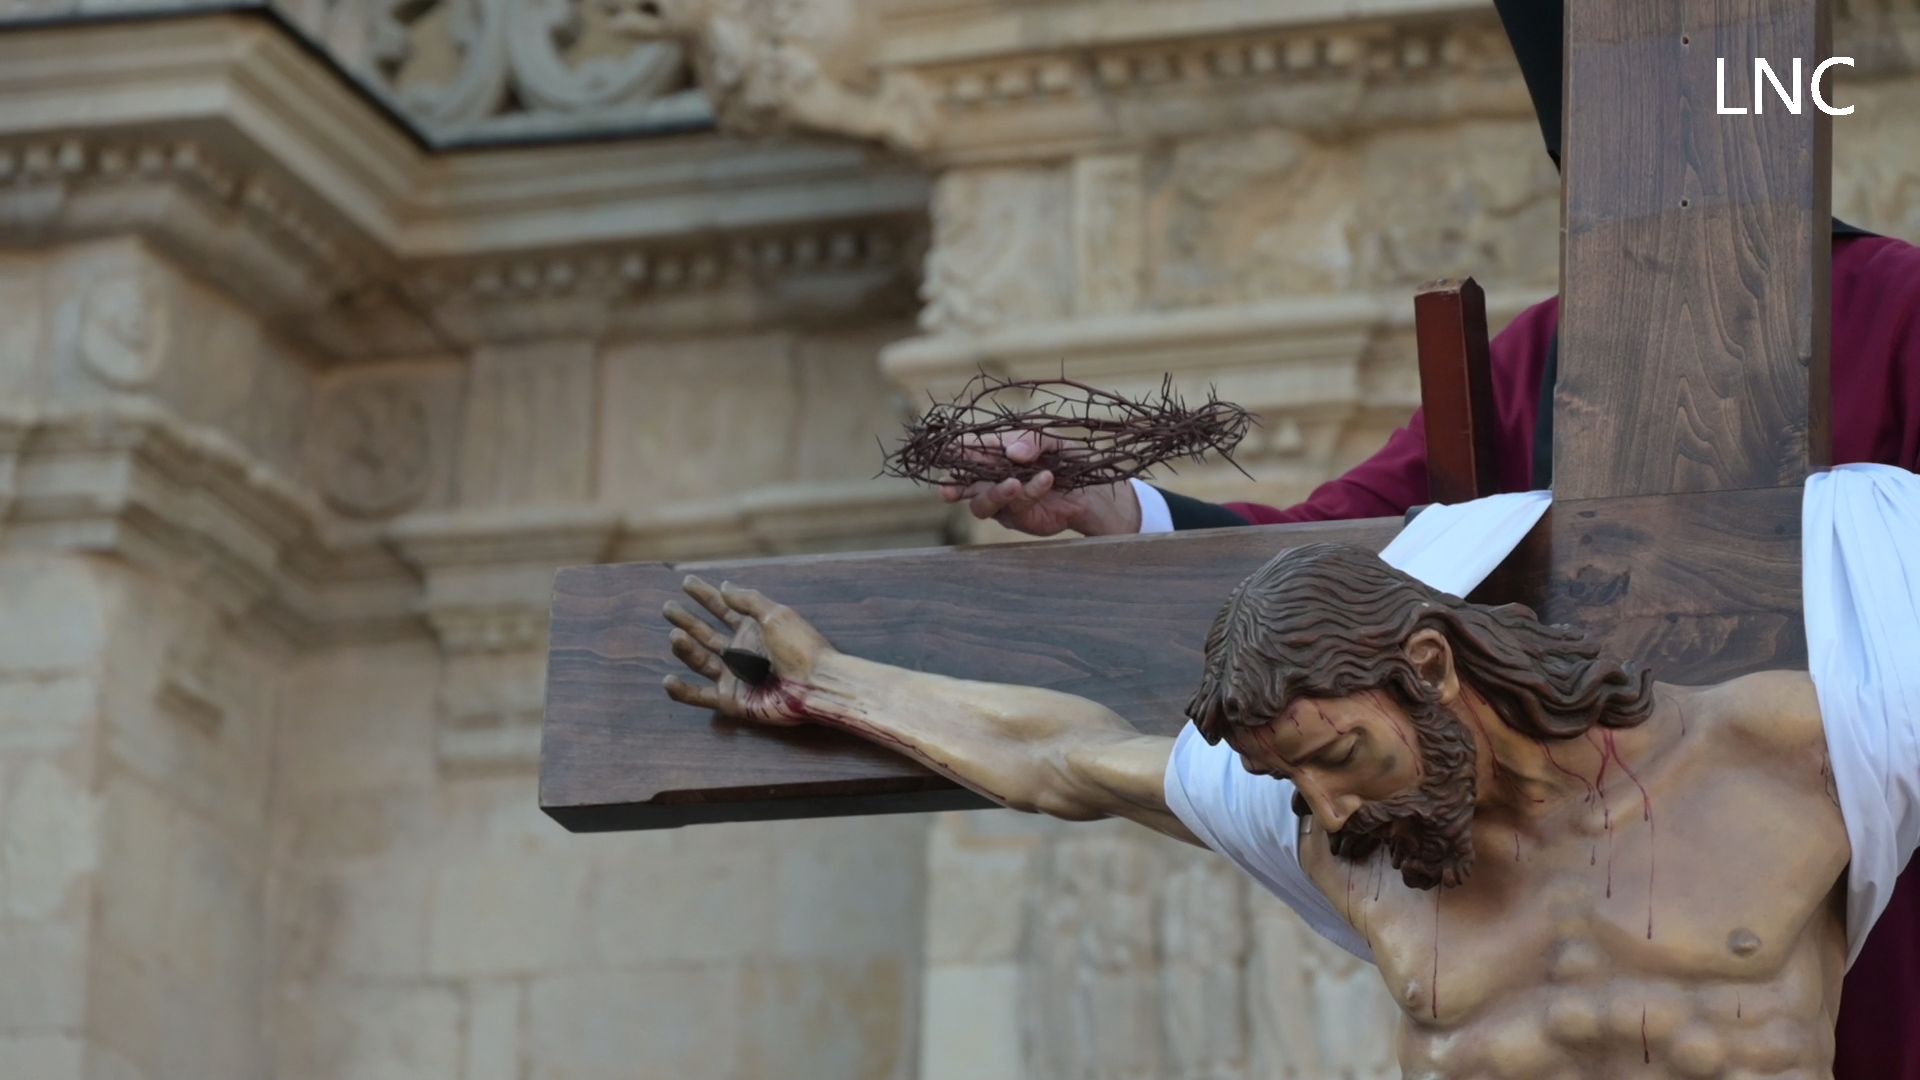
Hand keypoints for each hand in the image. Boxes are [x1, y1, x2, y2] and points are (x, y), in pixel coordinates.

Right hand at [662, 576, 835, 725]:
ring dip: (685, 649)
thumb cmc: (802, 647)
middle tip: (667, 608)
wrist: (815, 684)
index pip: (723, 609)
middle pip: (706, 633)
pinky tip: (668, 680)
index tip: (686, 582)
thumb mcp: (776, 615)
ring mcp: (734, 676)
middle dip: (687, 621)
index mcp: (753, 630)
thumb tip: (724, 586)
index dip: (705, 595)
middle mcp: (741, 652)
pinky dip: (683, 691)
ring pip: (700, 660)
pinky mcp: (731, 700)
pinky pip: (700, 696)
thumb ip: (748, 601)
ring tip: (675, 636)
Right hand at [938, 431, 1141, 536]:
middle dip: (955, 485)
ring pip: (981, 504)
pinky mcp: (1019, 519)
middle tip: (950, 487)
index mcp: (993, 455)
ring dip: (994, 493)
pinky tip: (1046, 479)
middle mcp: (991, 480)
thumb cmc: (1067, 459)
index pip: (966, 452)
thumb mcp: (1051, 440)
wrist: (1094, 488)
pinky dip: (1030, 491)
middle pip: (962, 485)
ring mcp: (1003, 503)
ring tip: (1013, 483)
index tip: (949, 449)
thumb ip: (1031, 441)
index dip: (955, 451)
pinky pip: (1016, 509)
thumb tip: (1013, 452)